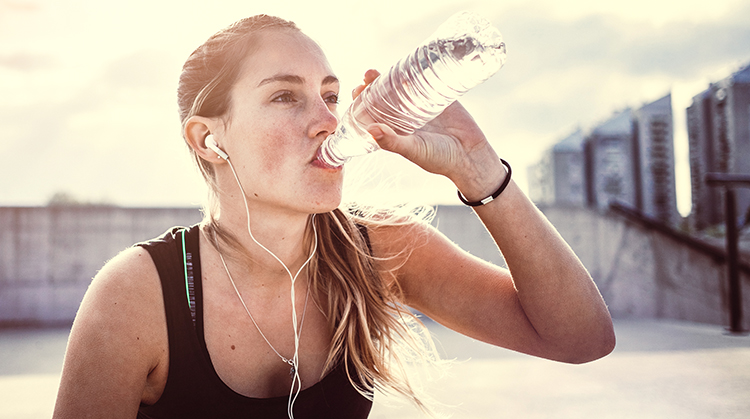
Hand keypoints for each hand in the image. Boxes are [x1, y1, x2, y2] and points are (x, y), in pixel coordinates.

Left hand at [352, 70, 506, 200]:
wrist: (472, 155)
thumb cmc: (441, 159)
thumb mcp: (414, 151)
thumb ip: (393, 142)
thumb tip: (370, 129)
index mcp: (395, 131)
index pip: (373, 113)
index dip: (362, 102)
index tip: (356, 92)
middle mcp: (405, 117)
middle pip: (383, 96)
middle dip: (373, 86)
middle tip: (368, 77)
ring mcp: (421, 105)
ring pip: (401, 87)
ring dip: (389, 77)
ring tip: (378, 70)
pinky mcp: (439, 97)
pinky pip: (424, 81)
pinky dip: (415, 72)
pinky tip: (407, 63)